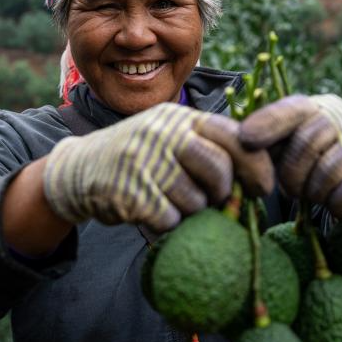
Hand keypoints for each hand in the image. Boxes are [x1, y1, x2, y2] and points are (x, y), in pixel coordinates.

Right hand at [43, 103, 273, 232]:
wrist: (79, 169)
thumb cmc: (140, 157)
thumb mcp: (170, 137)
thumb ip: (208, 148)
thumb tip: (258, 178)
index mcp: (179, 118)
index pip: (233, 135)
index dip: (255, 164)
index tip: (262, 187)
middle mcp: (163, 134)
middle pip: (218, 169)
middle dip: (222, 192)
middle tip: (212, 199)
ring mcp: (145, 163)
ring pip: (196, 201)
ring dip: (190, 210)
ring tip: (169, 200)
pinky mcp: (131, 194)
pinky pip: (170, 221)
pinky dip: (167, 224)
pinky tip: (151, 211)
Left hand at [239, 94, 341, 227]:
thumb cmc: (320, 168)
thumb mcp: (294, 151)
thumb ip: (270, 145)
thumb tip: (239, 143)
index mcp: (320, 107)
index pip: (292, 109)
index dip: (267, 123)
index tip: (245, 139)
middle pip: (308, 141)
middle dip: (292, 173)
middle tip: (290, 191)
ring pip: (329, 171)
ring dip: (315, 193)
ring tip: (316, 195)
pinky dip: (338, 206)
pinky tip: (340, 204)